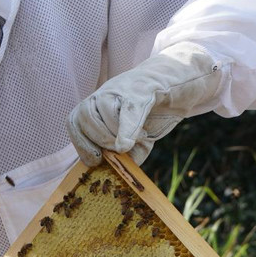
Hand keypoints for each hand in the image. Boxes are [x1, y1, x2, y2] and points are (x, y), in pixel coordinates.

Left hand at [68, 42, 222, 165]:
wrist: (180, 84)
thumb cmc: (152, 116)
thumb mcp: (135, 141)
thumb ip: (125, 157)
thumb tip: (118, 172)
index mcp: (97, 106)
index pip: (75, 122)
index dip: (81, 144)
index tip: (95, 160)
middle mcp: (105, 93)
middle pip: (86, 116)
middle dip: (99, 140)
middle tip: (118, 150)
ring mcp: (123, 88)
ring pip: (107, 113)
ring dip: (117, 134)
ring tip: (138, 137)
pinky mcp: (144, 87)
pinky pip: (130, 109)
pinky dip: (127, 129)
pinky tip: (127, 144)